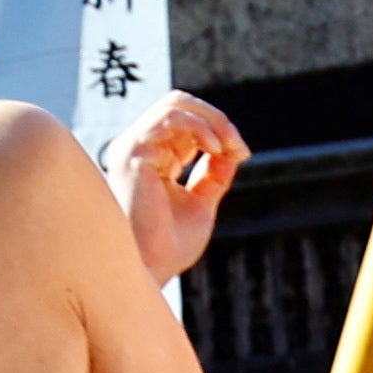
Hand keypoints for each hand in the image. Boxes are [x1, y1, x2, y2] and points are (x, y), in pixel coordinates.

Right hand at [102, 92, 245, 287]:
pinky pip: (170, 118)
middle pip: (178, 104)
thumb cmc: (170, 246)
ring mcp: (131, 151)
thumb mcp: (202, 202)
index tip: (241, 155)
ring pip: (176, 105)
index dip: (218, 129)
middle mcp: (136, 152)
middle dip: (217, 118)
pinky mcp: (132, 154)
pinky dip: (200, 127)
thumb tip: (229, 149)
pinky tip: (215, 148)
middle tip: (238, 146)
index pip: (184, 122)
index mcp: (150, 162)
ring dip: (213, 121)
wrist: (153, 268)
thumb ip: (213, 174)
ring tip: (230, 147)